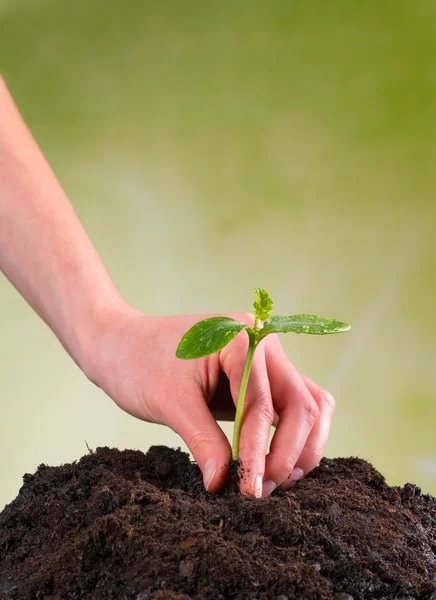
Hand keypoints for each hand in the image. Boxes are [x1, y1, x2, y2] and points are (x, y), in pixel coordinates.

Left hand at [83, 301, 335, 496]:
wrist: (121, 345)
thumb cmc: (139, 363)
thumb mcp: (170, 403)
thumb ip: (203, 442)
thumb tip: (223, 484)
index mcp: (242, 339)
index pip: (262, 403)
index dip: (258, 450)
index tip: (248, 490)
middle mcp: (263, 344)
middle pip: (302, 403)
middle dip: (288, 451)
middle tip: (263, 490)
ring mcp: (265, 360)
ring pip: (308, 404)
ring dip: (302, 446)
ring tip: (276, 481)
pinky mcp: (260, 378)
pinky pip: (292, 405)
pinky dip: (293, 435)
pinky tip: (279, 463)